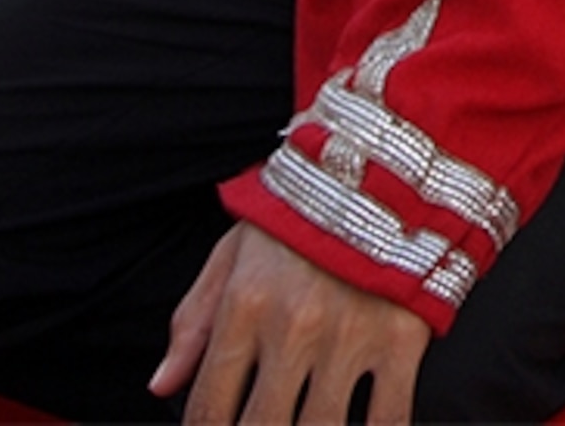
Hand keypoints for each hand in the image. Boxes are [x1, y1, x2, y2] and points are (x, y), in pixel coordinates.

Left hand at [154, 224, 429, 425]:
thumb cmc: (302, 212)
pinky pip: (387, 417)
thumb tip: (161, 386)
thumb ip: (195, 321)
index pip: (208, 408)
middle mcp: (293, 326)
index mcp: (245, 306)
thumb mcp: (235, 253)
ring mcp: (350, 336)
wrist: (386, 164)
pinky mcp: (402, 337)